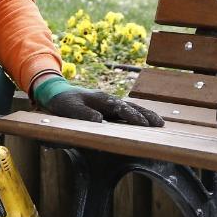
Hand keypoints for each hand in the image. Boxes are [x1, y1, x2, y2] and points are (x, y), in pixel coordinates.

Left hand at [32, 75, 164, 126]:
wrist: (56, 92)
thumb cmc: (63, 101)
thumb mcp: (69, 108)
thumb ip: (83, 114)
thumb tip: (99, 121)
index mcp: (101, 99)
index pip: (120, 108)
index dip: (132, 116)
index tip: (143, 124)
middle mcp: (108, 99)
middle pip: (131, 106)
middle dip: (146, 114)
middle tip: (160, 124)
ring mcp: (109, 102)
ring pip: (131, 107)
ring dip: (145, 114)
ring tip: (160, 123)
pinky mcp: (108, 107)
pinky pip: (127, 110)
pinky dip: (138, 114)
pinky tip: (146, 121)